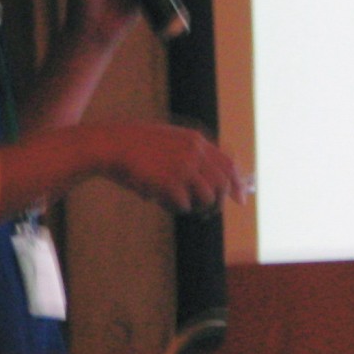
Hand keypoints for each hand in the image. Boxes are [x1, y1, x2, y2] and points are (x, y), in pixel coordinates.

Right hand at [89, 120, 245, 213]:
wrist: (112, 145)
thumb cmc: (137, 147)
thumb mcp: (169, 141)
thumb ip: (191, 155)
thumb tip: (211, 184)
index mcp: (195, 139)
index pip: (228, 164)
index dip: (237, 184)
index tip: (240, 200)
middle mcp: (194, 152)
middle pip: (222, 184)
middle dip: (218, 203)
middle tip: (208, 214)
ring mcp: (183, 166)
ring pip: (207, 197)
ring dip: (197, 208)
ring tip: (181, 206)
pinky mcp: (170, 182)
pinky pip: (184, 205)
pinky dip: (176, 207)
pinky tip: (161, 201)